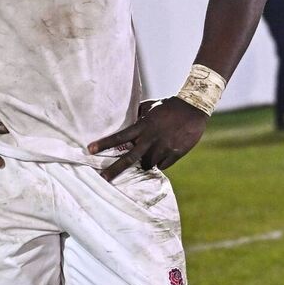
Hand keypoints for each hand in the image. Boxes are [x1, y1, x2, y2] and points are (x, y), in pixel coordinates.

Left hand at [88, 97, 208, 181]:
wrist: (194, 107)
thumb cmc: (169, 105)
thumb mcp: (150, 107)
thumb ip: (137, 116)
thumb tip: (125, 121)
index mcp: (143, 126)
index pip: (120, 137)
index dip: (104, 144)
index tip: (90, 150)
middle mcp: (151, 139)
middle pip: (130, 159)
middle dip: (114, 170)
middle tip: (102, 179)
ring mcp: (164, 147)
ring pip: (148, 164)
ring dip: (146, 162)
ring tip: (150, 153)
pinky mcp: (175, 153)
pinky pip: (163, 165)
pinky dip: (161, 161)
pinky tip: (164, 152)